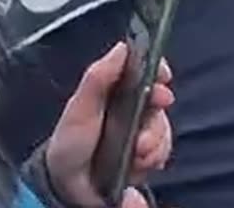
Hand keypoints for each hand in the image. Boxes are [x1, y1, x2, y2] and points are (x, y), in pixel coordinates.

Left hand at [45, 42, 174, 207]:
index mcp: (117, 88)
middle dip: (156, 118)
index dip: (158, 69)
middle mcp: (134, 105)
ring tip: (136, 154)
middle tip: (144, 131)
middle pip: (161, 100)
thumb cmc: (71, 141)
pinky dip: (155, 157)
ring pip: (164, 127)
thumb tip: (122, 47)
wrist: (69, 185)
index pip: (146, 68)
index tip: (163, 77)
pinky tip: (139, 164)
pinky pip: (164, 150)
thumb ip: (98, 77)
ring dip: (153, 142)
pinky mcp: (149, 152)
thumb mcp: (80, 107)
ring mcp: (142, 129)